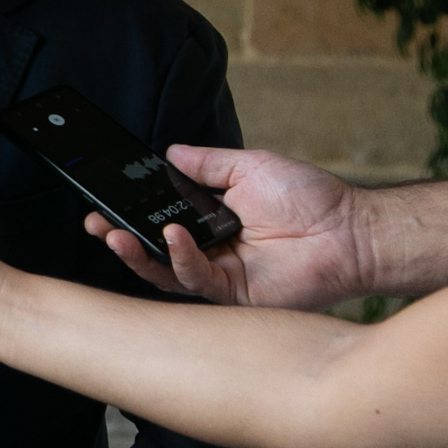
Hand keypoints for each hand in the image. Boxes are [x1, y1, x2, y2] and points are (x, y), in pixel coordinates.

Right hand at [82, 144, 360, 309]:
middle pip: (152, 252)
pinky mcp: (234, 295)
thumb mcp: (249, 167)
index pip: (158, 221)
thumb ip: (207, 164)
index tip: (104, 201)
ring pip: (164, 273)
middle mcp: (210, 251)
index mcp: (210, 222)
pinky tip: (175, 237)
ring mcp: (220, 276)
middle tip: (96, 224)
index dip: (130, 215)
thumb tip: (172, 151)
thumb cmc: (311, 199)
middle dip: (118, 240)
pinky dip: (180, 259)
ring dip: (137, 254)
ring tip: (117, 234)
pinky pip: (195, 281)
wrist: (350, 229)